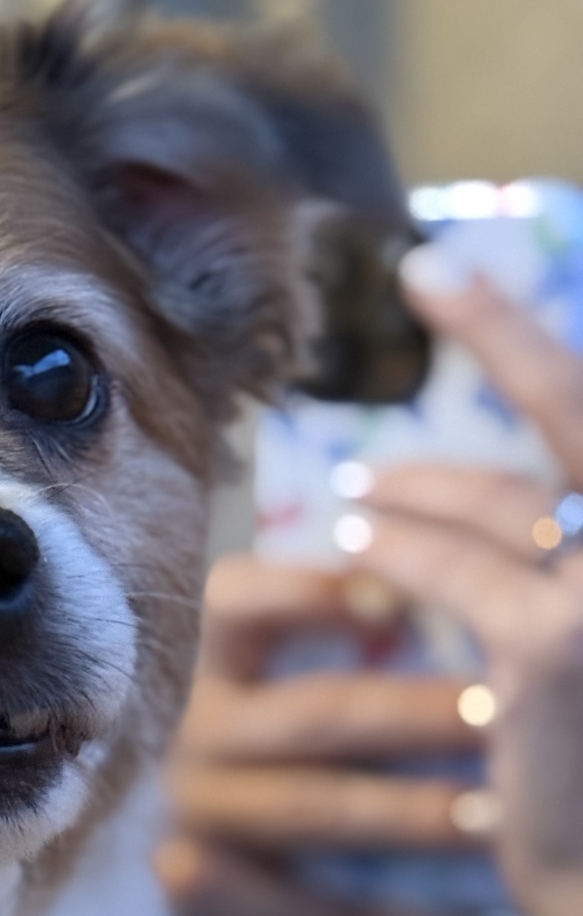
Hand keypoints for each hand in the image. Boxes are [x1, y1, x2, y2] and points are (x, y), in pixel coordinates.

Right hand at [164, 552, 484, 915]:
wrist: (216, 853)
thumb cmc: (300, 744)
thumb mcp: (313, 674)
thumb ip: (370, 634)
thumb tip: (470, 589)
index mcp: (226, 657)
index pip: (240, 598)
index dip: (313, 592)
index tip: (403, 602)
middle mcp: (202, 725)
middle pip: (309, 712)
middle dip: (411, 714)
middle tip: (498, 717)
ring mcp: (194, 806)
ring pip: (307, 808)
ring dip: (404, 815)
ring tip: (494, 822)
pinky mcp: (192, 882)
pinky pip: (294, 905)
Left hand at [354, 248, 582, 915]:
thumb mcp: (582, 636)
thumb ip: (557, 547)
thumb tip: (479, 485)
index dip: (536, 341)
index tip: (466, 274)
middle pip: (580, 414)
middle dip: (504, 331)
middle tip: (428, 271)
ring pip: (506, 497)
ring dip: (426, 482)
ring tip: (363, 487)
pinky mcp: (552, 644)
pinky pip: (452, 566)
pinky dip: (399, 545)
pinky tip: (355, 536)